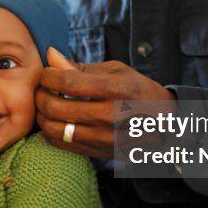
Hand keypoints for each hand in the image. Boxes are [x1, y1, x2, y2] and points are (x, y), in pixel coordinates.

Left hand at [35, 47, 174, 158]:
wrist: (166, 126)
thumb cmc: (137, 92)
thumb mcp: (117, 72)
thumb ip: (81, 67)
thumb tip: (50, 54)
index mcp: (118, 89)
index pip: (69, 82)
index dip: (49, 77)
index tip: (47, 74)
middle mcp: (113, 115)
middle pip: (58, 106)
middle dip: (41, 95)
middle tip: (42, 90)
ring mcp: (106, 138)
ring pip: (56, 129)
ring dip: (43, 116)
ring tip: (46, 106)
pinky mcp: (100, 153)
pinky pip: (63, 145)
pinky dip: (51, 132)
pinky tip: (55, 121)